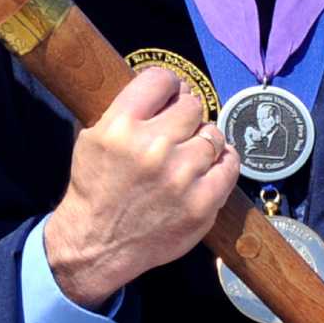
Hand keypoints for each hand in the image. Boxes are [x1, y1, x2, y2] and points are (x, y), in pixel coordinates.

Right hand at [43, 66, 238, 310]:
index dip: (168, 84)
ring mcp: (180, 177)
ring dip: (203, 140)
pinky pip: (230, 166)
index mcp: (120, 127)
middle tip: (178, 129)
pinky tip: (209, 166)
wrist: (97, 243)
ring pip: (213, 134)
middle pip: (191, 106)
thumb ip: (128, 108)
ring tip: (189, 154)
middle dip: (185, 114)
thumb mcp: (94, 137)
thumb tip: (173, 86)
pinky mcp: (201, 204)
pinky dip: (223, 162)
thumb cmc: (96, 186)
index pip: (161, 79)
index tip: (169, 94)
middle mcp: (152, 148)